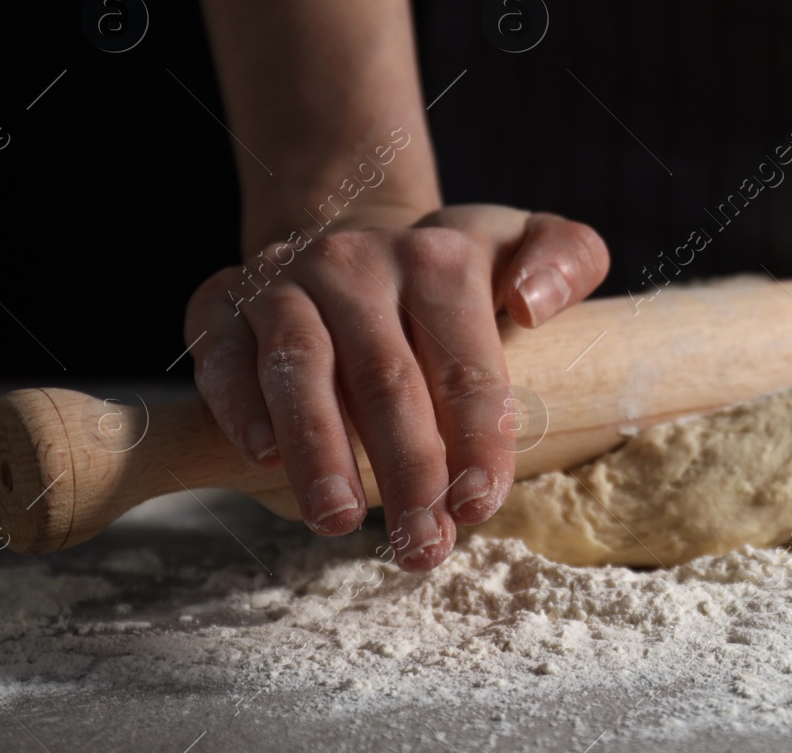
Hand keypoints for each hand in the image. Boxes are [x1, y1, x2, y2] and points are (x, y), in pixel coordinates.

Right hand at [184, 204, 608, 570]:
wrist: (351, 244)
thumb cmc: (452, 275)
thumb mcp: (524, 246)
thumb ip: (568, 259)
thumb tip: (532, 306)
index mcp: (441, 258)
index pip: (465, 362)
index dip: (477, 439)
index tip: (480, 504)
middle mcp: (359, 261)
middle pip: (386, 377)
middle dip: (407, 471)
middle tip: (422, 547)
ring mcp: (286, 281)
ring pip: (301, 367)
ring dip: (320, 453)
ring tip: (340, 522)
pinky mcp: (224, 303)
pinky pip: (224, 357)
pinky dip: (241, 407)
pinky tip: (264, 459)